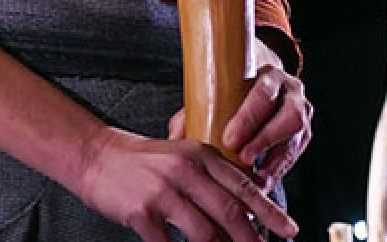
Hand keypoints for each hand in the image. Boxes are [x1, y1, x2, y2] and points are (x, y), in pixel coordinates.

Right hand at [74, 126, 298, 241]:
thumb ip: (209, 175)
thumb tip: (244, 209)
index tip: (289, 229)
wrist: (97, 155)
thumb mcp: (180, 156)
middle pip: (230, 213)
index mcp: (198, 154)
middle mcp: (184, 170)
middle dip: (253, 241)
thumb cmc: (143, 161)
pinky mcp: (141, 212)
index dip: (269, 210)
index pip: (242, 184)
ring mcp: (162, 191)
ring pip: (205, 234)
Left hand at [168, 65, 312, 192]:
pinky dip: (279, 170)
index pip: (263, 93)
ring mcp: (303, 111)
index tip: (229, 140)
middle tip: (243, 159)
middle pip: (289, 117)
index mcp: (268, 74)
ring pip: (296, 137)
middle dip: (265, 140)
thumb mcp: (217, 87)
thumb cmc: (232, 86)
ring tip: (255, 181)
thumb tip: (174, 138)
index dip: (248, 118)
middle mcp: (291, 90)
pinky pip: (296, 154)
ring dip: (275, 162)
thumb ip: (196, 110)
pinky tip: (262, 183)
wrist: (258, 76)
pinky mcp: (304, 133)